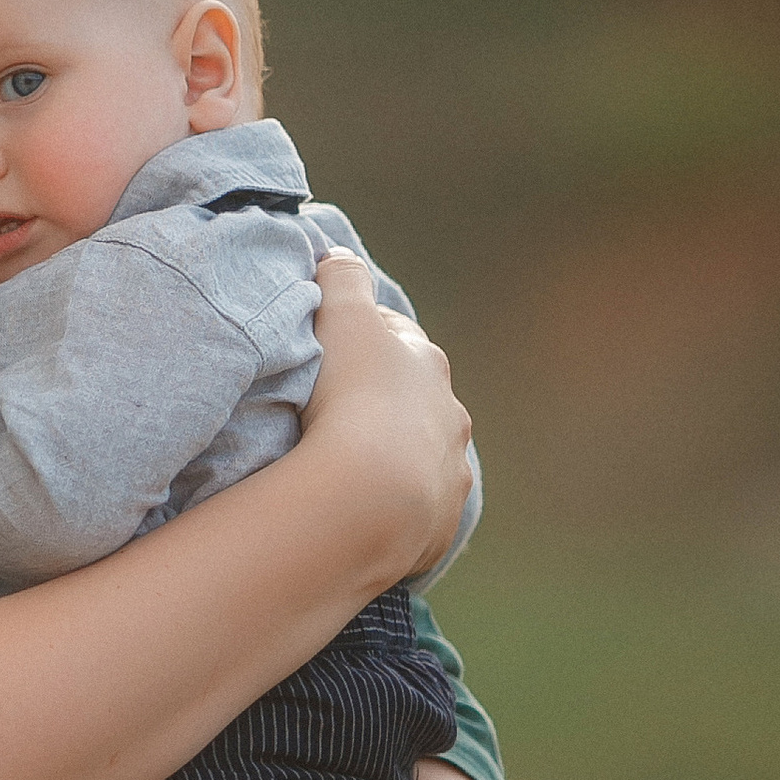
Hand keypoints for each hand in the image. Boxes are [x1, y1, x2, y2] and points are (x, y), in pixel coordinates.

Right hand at [296, 252, 473, 588]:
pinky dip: (395, 508)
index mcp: (426, 362)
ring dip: (395, 456)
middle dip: (385, 400)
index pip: (395, 339)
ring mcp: (450, 471)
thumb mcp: (340, 314)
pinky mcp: (440, 524)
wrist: (370, 495)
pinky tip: (364, 512)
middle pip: (416, 399)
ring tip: (349, 468)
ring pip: (424, 455)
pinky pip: (417, 510)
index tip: (329, 349)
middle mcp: (450, 415)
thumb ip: (342, 276)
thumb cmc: (351, 395)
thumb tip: (341, 256)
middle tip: (337, 411)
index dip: (361, 339)